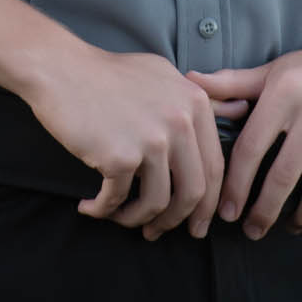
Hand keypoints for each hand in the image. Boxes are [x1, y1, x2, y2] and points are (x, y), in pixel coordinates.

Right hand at [25, 46, 248, 239]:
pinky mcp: (120, 157)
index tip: (196, 222)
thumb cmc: (108, 75)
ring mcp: (151, 140)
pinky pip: (118, 201)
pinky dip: (103, 211)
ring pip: (158, 204)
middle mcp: (180, 122)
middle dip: (177, 221)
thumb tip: (241, 110)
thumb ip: (200, 97)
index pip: (215, 166)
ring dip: (137, 220)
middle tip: (158, 233)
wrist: (60, 68)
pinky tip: (90, 206)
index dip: (207, 203)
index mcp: (194, 103)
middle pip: (193, 192)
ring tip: (119, 218)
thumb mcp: (163, 76)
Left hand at [188, 43, 301, 238]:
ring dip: (297, 218)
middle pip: (282, 177)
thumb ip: (232, 83)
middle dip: (263, 212)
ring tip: (283, 227)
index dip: (235, 185)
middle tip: (251, 231)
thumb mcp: (272, 70)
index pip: (251, 149)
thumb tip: (189, 81)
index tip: (227, 211)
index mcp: (283, 93)